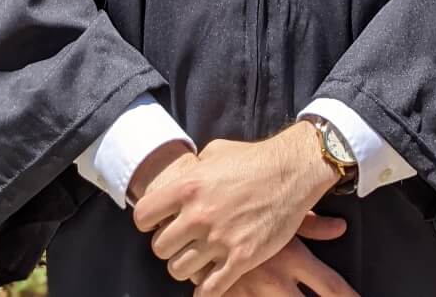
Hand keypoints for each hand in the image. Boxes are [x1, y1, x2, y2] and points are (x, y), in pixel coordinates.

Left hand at [132, 122, 338, 295]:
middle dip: (169, 246)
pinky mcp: (241, 258)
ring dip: (186, 266)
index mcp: (188, 186)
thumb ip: (194, 167)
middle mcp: (199, 214)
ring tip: (197, 258)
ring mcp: (219, 238)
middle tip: (182, 242)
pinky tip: (209, 284)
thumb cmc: (253, 158)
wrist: (292, 171)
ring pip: (179, 270)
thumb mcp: (216, 152)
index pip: (143, 216)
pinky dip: (206, 291)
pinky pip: (209, 289)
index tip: (158, 223)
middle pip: (160, 248)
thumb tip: (183, 175)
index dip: (148, 222)